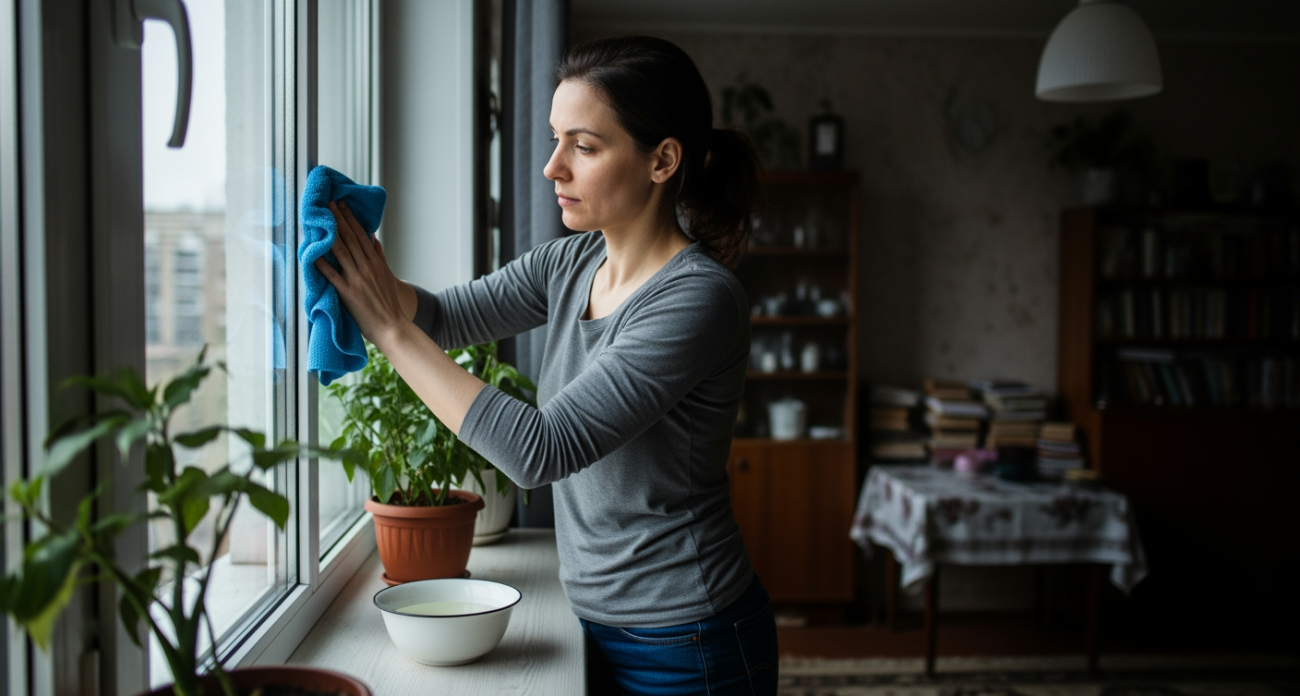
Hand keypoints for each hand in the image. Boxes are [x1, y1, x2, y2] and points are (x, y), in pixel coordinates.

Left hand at [314, 200, 406, 343]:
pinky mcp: (348, 293)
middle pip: (350, 238)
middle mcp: (366, 267)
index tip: (342, 205)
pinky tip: (313, 253)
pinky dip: (322, 264)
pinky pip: (332, 275)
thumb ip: (379, 256)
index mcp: (375, 262)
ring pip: (341, 251)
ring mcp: (357, 279)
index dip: (350, 218)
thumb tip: (373, 238)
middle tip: (328, 203)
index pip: (361, 235)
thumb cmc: (389, 304)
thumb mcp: (387, 275)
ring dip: (330, 233)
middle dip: (338, 219)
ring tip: (321, 219)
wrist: (393, 326)